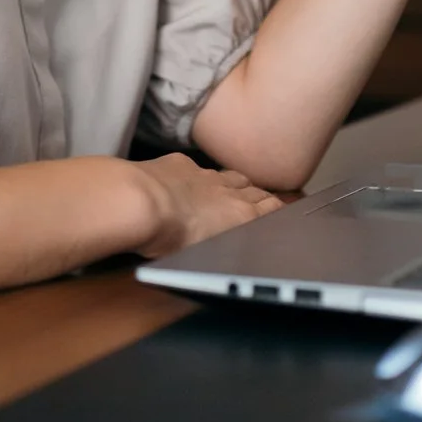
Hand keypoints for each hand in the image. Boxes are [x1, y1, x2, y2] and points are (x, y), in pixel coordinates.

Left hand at [129, 153, 283, 256]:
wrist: (138, 203)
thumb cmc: (169, 238)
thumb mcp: (203, 256)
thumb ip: (222, 248)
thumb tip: (227, 253)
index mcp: (240, 216)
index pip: (270, 208)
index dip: (277, 209)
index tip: (283, 211)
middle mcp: (227, 191)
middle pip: (254, 189)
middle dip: (261, 195)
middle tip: (265, 200)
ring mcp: (204, 175)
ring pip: (230, 176)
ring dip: (237, 183)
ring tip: (239, 189)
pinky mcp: (181, 164)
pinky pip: (199, 168)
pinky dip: (202, 176)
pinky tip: (194, 182)